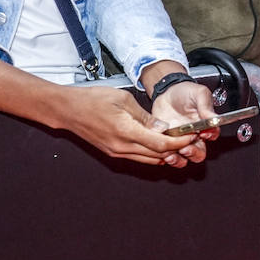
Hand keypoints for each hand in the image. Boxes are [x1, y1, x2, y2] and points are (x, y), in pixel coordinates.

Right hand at [52, 85, 206, 165]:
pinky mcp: (113, 153)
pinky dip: (152, 153)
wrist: (68, 110)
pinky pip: (138, 157)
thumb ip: (144, 117)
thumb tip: (163, 128)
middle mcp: (121, 147)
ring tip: (178, 142)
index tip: (190, 136)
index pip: (159, 144)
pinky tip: (160, 145)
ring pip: (148, 159)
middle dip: (176, 149)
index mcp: (125, 131)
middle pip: (157, 155)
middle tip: (189, 140)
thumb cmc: (93, 100)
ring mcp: (116, 152)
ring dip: (165, 153)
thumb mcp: (123, 100)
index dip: (178, 142)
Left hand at [150, 80, 219, 165]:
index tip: (203, 133)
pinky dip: (167, 158)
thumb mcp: (199, 93)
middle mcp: (195, 135)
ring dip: (179, 160)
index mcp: (206, 124)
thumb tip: (215, 118)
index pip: (213, 135)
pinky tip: (164, 153)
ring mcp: (181, 140)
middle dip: (193, 153)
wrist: (166, 92)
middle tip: (186, 148)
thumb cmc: (185, 92)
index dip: (209, 137)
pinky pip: (169, 156)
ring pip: (185, 158)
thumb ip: (206, 106)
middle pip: (199, 153)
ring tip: (172, 155)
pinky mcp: (167, 142)